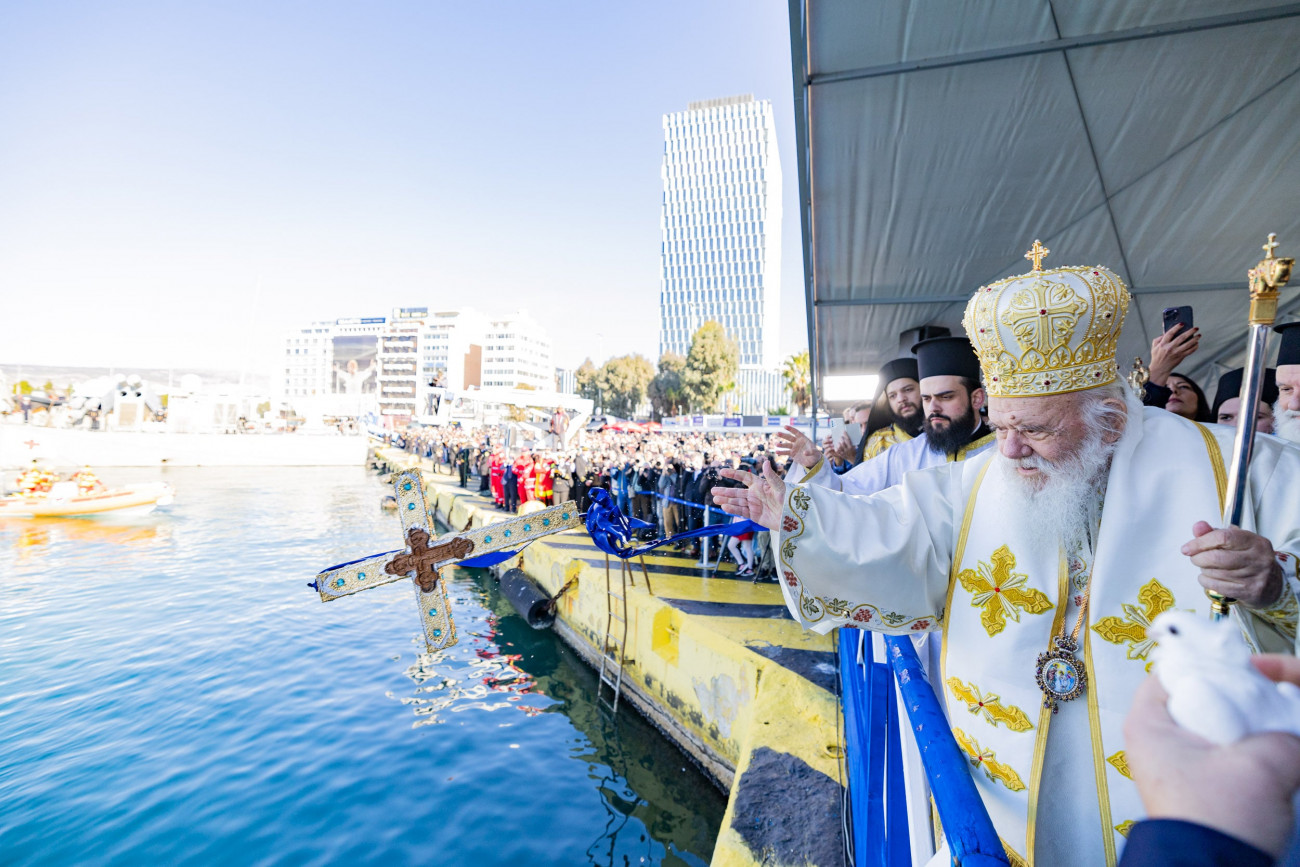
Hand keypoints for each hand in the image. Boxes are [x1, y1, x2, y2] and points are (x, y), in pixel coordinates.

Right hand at [711, 459, 785, 529]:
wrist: (793, 517)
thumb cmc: (788, 499)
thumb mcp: (779, 487)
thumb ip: (771, 476)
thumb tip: (766, 461)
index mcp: (760, 485)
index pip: (744, 477)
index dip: (733, 474)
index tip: (722, 472)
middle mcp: (755, 494)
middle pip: (737, 492)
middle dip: (725, 491)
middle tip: (712, 490)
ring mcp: (754, 505)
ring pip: (737, 502)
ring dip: (726, 501)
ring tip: (715, 499)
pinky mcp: (755, 516)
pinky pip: (742, 511)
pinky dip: (733, 509)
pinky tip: (724, 507)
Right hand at [773, 424, 821, 468]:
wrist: (812, 461)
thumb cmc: (815, 454)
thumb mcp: (815, 452)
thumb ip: (810, 452)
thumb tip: (804, 453)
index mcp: (803, 439)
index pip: (796, 432)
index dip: (791, 429)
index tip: (785, 426)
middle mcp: (797, 442)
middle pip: (789, 438)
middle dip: (783, 435)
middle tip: (777, 433)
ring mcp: (794, 448)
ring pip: (786, 445)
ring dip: (781, 444)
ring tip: (776, 444)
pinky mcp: (792, 454)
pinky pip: (786, 452)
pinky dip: (781, 452)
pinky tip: (777, 452)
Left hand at [1124, 656, 1299, 856]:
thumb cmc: (1218, 820)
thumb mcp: (1263, 764)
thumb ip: (1288, 731)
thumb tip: (1298, 715)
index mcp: (1150, 721)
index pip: (1176, 669)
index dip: (1216, 661)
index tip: (1251, 664)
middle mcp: (1157, 737)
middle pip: (1201, 693)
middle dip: (1241, 692)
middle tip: (1274, 689)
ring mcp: (1177, 761)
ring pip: (1218, 722)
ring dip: (1250, 719)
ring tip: (1281, 716)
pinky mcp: (1200, 781)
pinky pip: (1226, 748)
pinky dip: (1251, 743)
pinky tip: (1278, 744)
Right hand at [1148, 325, 1199, 385]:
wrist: (1159, 368)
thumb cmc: (1156, 356)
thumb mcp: (1154, 346)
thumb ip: (1159, 339)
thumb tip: (1165, 332)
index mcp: (1163, 344)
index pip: (1170, 333)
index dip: (1176, 327)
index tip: (1182, 323)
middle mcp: (1170, 348)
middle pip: (1182, 338)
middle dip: (1190, 332)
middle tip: (1196, 328)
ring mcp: (1176, 353)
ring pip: (1188, 344)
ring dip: (1195, 339)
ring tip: (1199, 335)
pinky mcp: (1180, 357)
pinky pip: (1190, 351)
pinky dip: (1194, 347)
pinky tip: (1196, 343)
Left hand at [1181, 521, 1282, 608]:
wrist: (1272, 585)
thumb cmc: (1248, 559)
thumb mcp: (1236, 542)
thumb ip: (1214, 533)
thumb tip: (1197, 527)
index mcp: (1256, 542)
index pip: (1223, 537)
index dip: (1200, 542)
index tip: (1187, 548)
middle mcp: (1258, 558)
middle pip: (1217, 557)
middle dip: (1198, 558)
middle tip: (1195, 558)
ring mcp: (1255, 577)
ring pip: (1215, 573)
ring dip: (1203, 570)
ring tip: (1205, 567)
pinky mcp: (1249, 592)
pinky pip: (1217, 586)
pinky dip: (1206, 581)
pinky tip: (1208, 578)